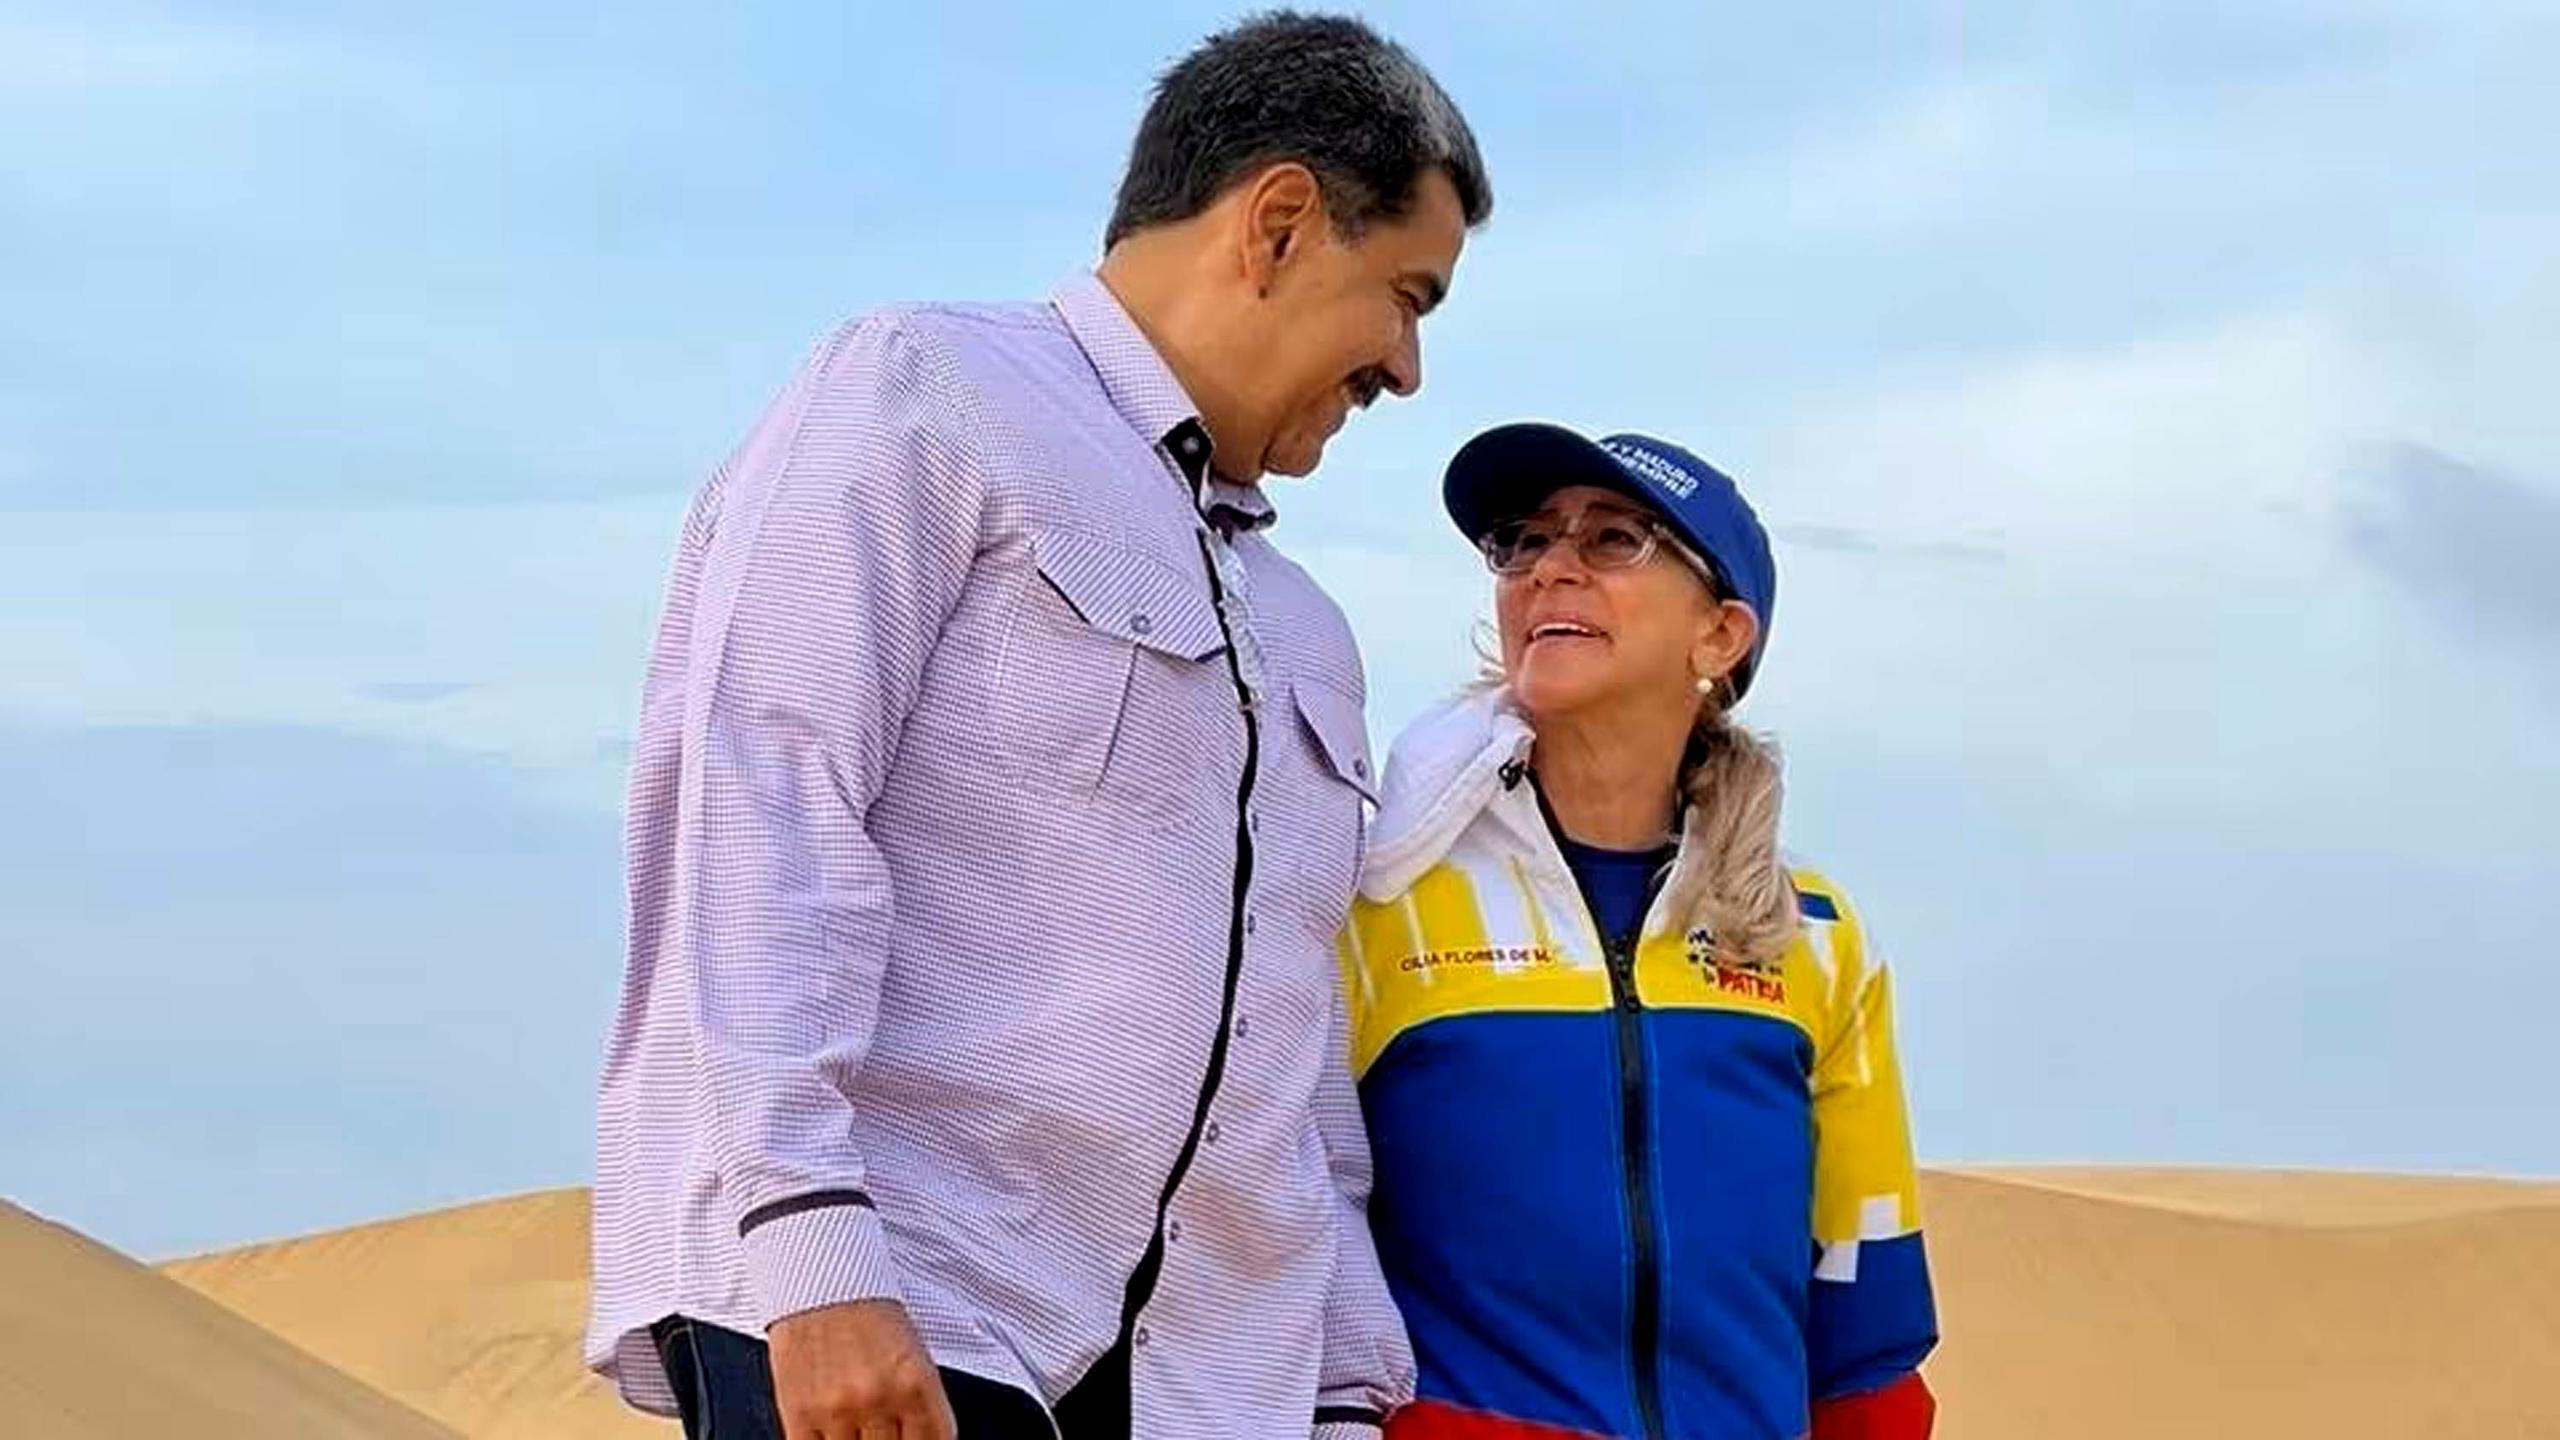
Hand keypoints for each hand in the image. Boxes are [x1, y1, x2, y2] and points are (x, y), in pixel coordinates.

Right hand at [767, 1299, 956, 1439]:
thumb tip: (918, 1438)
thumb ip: (919, 1405)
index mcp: (916, 1383)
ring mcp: (838, 1409)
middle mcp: (879, 1398)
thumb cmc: (869, 1310)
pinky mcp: (799, 1413)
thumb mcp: (913, 1354)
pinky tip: (831, 1433)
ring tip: (855, 1424)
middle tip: (881, 1428)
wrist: (820, 1276)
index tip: (913, 1437)